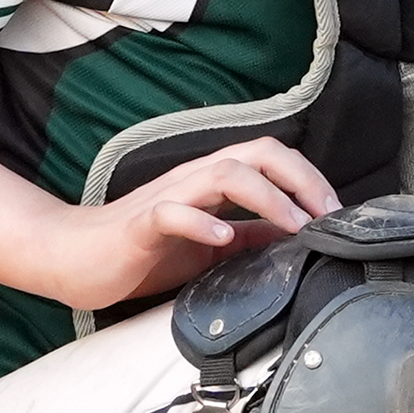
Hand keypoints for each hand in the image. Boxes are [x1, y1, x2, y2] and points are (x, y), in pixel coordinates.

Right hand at [18, 136, 340, 309]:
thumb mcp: (211, 246)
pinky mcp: (140, 224)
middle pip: (258, 153)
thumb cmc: (142, 251)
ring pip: (224, 173)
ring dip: (267, 197)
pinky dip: (201, 223)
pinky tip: (222, 240)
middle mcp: (195, 179)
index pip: (273, 160)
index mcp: (214, 182)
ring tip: (293, 226)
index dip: (310, 180)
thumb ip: (251, 237)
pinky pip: (172, 213)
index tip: (337, 215)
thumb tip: (297, 238)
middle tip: (327, 216)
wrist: (76, 259)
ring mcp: (168, 198)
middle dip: (301, 179)